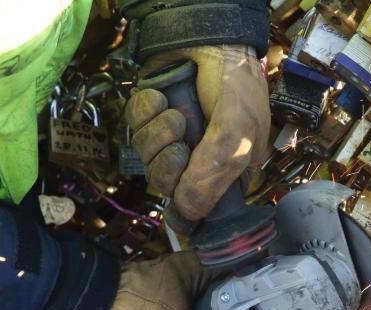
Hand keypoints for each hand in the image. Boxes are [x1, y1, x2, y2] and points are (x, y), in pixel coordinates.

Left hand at [125, 45, 268, 221]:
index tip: (182, 193)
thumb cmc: (234, 83)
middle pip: (168, 185)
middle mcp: (199, 158)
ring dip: (157, 135)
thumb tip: (187, 212)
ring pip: (148, 159)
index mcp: (228, 170)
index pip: (201, 207)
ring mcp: (173, 137)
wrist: (209, 35)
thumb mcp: (236, 134)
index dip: (188, 203)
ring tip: (174, 114)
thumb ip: (212, 176)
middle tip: (181, 144)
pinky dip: (145, 112)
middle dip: (168, 164)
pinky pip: (135, 128)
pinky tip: (160, 99)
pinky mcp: (152, 116)